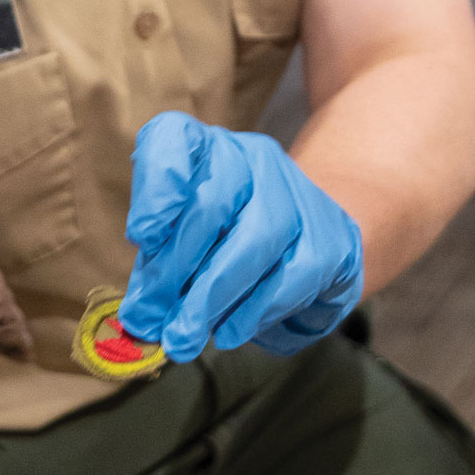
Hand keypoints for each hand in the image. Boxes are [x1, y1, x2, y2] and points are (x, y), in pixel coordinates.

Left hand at [117, 114, 364, 361]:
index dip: (157, 185)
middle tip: (151, 320)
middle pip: (213, 202)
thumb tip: (141, 318)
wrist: (311, 242)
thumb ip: (159, 269)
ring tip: (184, 337)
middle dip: (176, 270)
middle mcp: (253, 159)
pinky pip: (293, 274)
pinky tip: (229, 332)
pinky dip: (255, 309)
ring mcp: (298, 193)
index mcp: (205, 149)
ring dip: (213, 296)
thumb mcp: (185, 244)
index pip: (174, 138)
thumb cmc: (228, 244)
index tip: (141, 237)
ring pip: (257, 238)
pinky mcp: (333, 236)